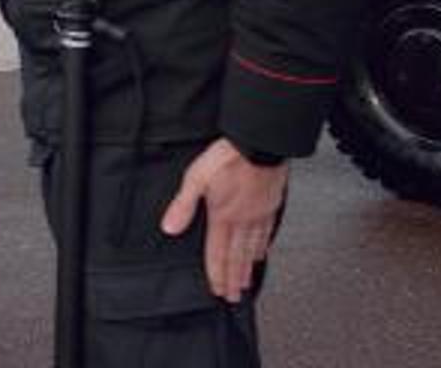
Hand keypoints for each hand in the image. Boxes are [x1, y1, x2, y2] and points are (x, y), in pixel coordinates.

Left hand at [159, 138, 289, 302]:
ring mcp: (259, 215)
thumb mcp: (196, 179)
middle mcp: (243, 221)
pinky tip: (261, 253)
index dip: (216, 273)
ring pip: (252, 248)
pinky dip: (262, 248)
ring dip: (247, 268)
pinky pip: (266, 233)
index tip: (217, 289)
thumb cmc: (228, 158)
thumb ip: (183, 206)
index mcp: (223, 217)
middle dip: (233, 278)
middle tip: (233, 296)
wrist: (260, 144)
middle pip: (236, 256)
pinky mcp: (270, 206)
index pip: (217, 252)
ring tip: (245, 282)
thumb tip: (169, 227)